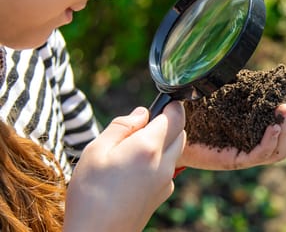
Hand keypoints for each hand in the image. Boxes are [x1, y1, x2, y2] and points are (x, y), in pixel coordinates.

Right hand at [64, 103, 185, 231]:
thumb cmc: (91, 193)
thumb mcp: (96, 150)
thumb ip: (122, 126)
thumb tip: (142, 113)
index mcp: (149, 147)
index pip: (175, 116)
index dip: (170, 106)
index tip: (161, 103)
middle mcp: (164, 163)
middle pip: (181, 133)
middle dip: (170, 122)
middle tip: (143, 126)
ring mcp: (166, 181)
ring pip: (176, 151)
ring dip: (165, 142)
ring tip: (135, 148)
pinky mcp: (163, 195)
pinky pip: (168, 169)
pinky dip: (160, 160)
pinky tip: (135, 169)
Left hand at [176, 85, 285, 169]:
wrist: (172, 131)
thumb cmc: (199, 113)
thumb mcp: (227, 94)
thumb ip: (244, 86)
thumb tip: (262, 69)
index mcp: (262, 130)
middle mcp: (260, 145)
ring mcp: (249, 155)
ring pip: (283, 150)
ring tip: (285, 107)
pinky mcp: (236, 161)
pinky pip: (261, 155)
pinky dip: (271, 141)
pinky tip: (274, 126)